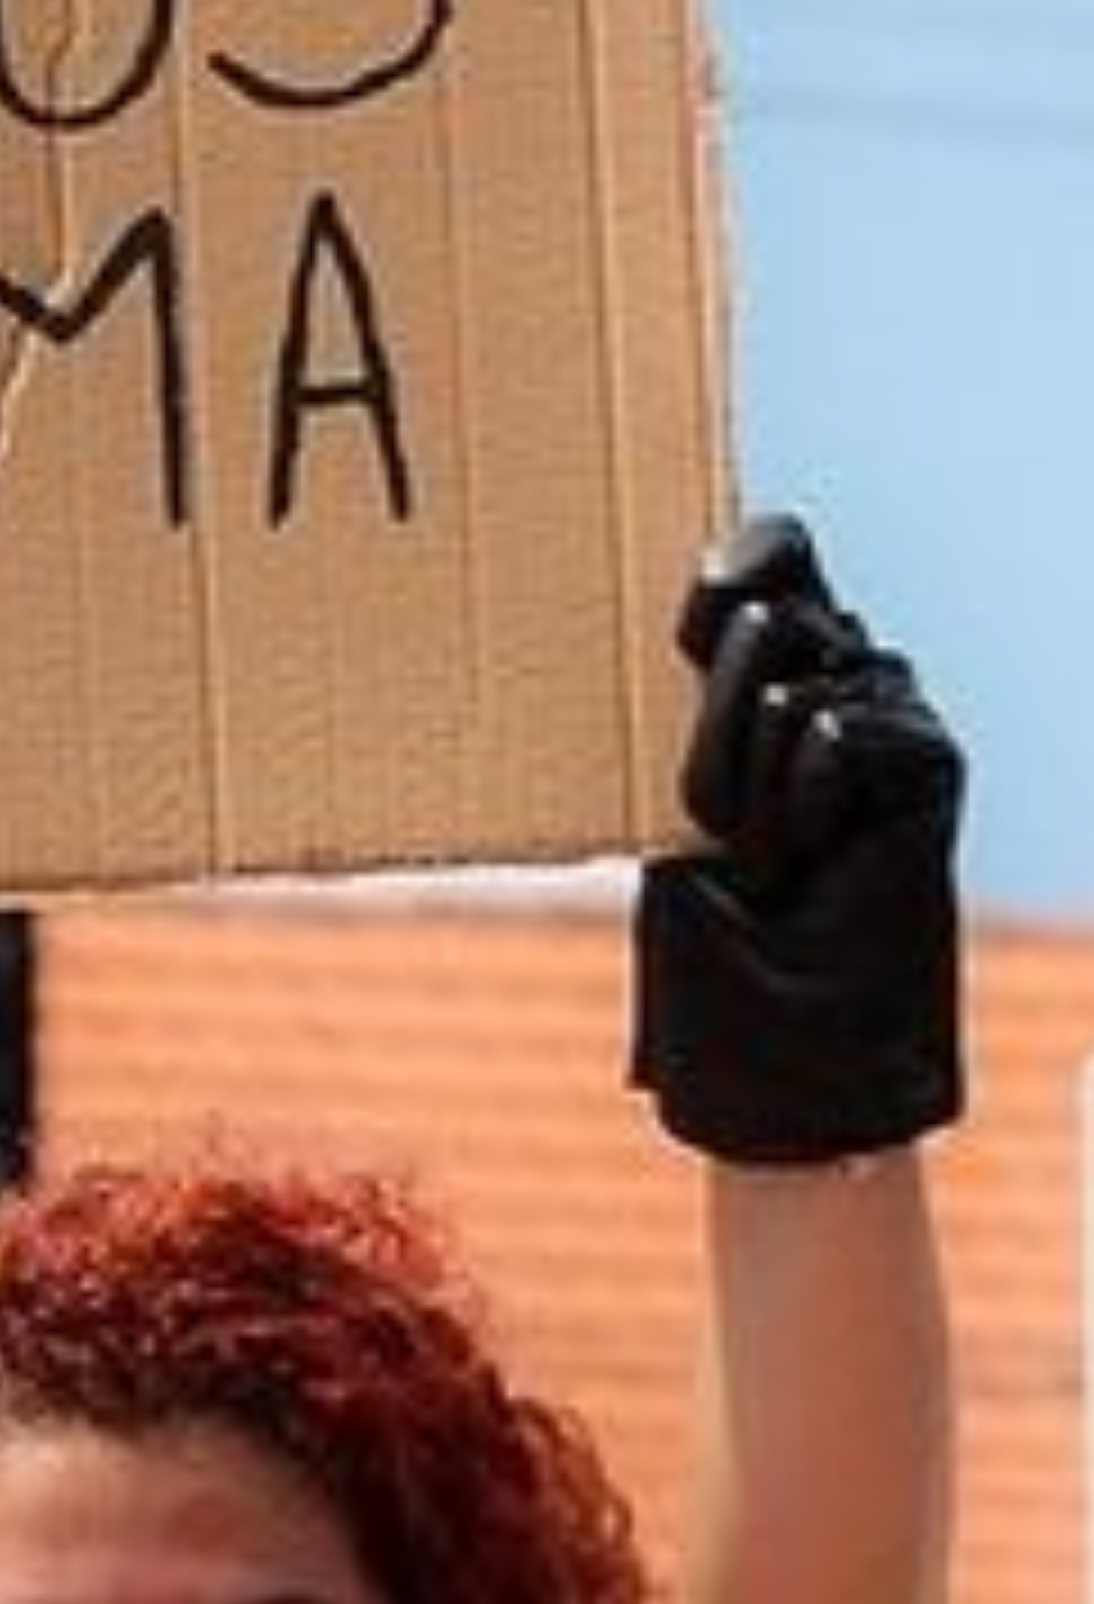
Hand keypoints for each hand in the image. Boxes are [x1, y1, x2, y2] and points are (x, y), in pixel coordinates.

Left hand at [632, 514, 962, 1165]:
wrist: (784, 1046)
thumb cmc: (715, 945)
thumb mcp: (672, 813)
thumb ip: (702, 702)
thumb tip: (739, 586)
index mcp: (760, 688)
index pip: (773, 561)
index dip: (743, 557)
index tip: (703, 592)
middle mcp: (833, 692)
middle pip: (775, 611)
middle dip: (711, 712)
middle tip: (719, 820)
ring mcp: (890, 727)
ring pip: (801, 675)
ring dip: (748, 774)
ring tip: (768, 854)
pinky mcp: (931, 768)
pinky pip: (842, 727)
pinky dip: (807, 793)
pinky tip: (818, 851)